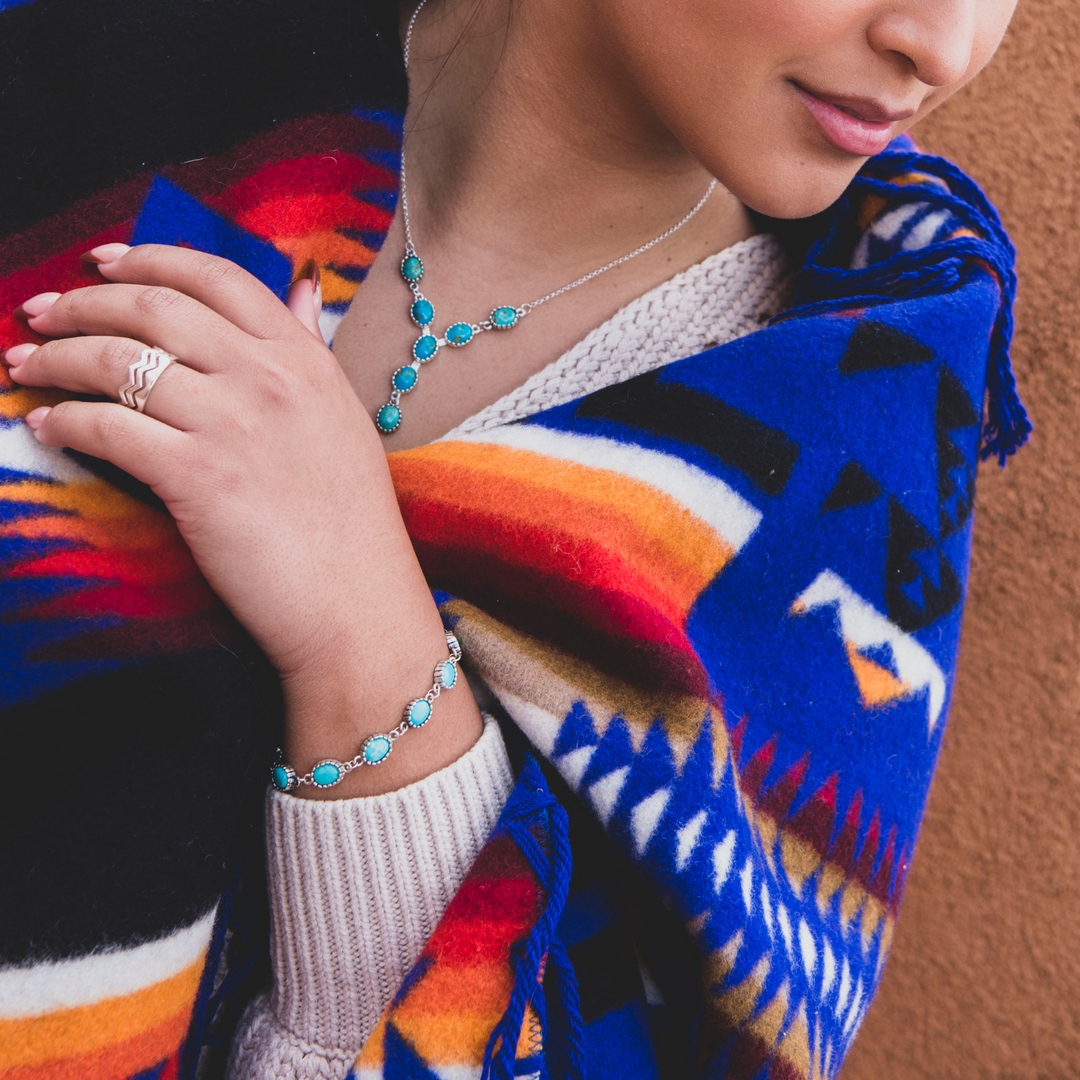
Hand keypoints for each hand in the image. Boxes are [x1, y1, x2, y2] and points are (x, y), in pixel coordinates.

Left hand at [4, 244, 482, 795]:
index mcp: (304, 359)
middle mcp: (269, 378)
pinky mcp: (198, 477)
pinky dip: (64, 420)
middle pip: (153, 307)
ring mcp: (233, 424)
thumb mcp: (343, 416)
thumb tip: (299, 286)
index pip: (215, 277)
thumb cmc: (351, 521)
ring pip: (119, 361)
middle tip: (40, 311)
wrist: (357, 601)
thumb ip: (311, 347)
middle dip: (82, 301)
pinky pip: (108, 427)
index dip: (147, 258)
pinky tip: (46, 424)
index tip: (100, 263)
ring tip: (23, 363)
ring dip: (55, 357)